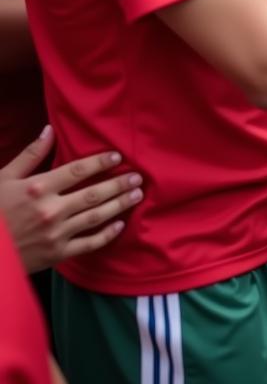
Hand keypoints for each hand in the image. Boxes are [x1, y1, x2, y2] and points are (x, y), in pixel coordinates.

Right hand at [0, 126, 142, 272]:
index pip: (77, 170)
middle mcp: (50, 210)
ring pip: (96, 217)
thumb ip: (30, 155)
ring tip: (137, 195)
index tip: (118, 156)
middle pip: (93, 194)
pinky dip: (106, 235)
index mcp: (38, 188)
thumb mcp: (4, 178)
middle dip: (119, 184)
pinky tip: (120, 225)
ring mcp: (55, 234)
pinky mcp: (56, 254)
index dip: (100, 162)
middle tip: (137, 177)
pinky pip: (88, 244)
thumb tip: (50, 129)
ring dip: (119, 205)